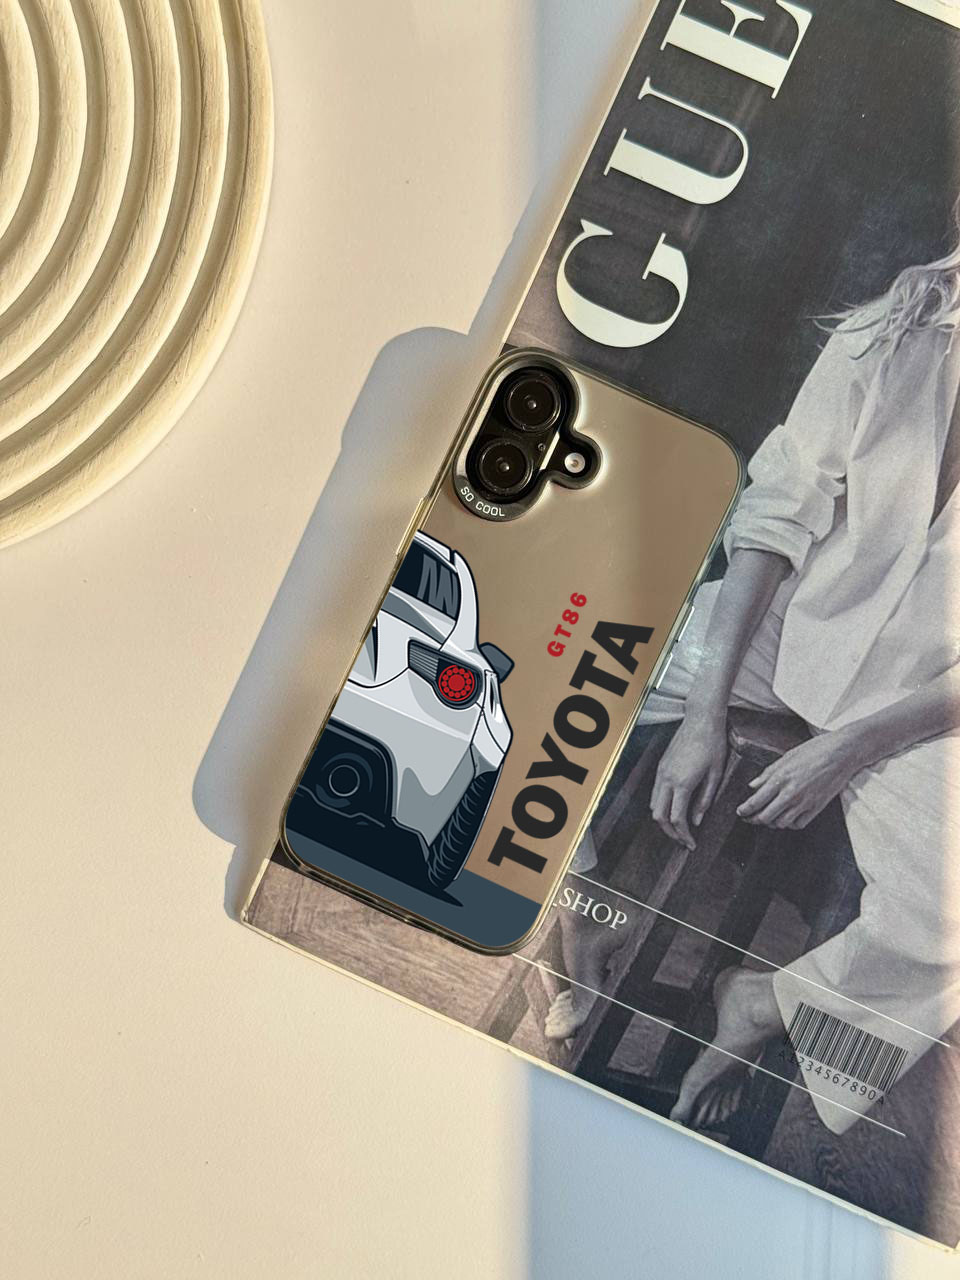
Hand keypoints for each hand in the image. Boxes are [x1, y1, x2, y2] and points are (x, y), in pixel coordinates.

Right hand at [651, 714, 728, 850]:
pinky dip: (662, 806)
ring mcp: (661, 772)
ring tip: (680, 827)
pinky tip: (675, 808)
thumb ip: (705, 799)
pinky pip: (655, 793)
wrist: (701, 719)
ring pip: (653, 805)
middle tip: (684, 841)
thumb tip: (697, 820)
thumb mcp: (715, 774)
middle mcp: (667, 779)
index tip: (692, 845)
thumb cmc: (713, 744)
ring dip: (664, 820)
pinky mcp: (661, 766)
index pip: (677, 819)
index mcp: (683, 783)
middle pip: (659, 816)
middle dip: (670, 833)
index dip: (684, 836)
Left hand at [737, 730, 861, 828]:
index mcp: (780, 779)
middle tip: (749, 818)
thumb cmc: (815, 750)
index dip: (745, 810)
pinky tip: (787, 818)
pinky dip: (790, 824)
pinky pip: (799, 824)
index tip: (740, 812)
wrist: (842, 753)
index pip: (756, 801)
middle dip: (754, 819)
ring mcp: (804, 803)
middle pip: (766, 817)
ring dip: (772, 823)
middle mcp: (791, 793)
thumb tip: (753, 785)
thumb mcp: (786, 757)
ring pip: (781, 823)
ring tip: (767, 818)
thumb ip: (768, 773)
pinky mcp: (817, 808)